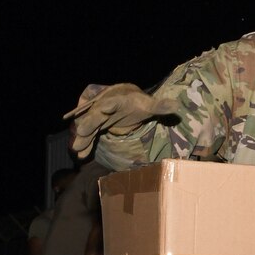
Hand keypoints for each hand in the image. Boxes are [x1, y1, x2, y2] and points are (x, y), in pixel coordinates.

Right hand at [64, 83, 178, 157]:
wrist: (126, 101)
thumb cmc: (138, 103)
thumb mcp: (149, 105)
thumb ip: (160, 106)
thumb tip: (177, 106)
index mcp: (119, 100)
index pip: (113, 101)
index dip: (108, 105)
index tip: (104, 108)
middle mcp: (105, 106)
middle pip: (96, 114)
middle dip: (89, 122)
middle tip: (82, 131)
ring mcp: (98, 116)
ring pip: (89, 125)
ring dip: (83, 136)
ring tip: (77, 148)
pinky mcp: (96, 125)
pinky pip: (89, 134)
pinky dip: (86, 143)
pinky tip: (81, 154)